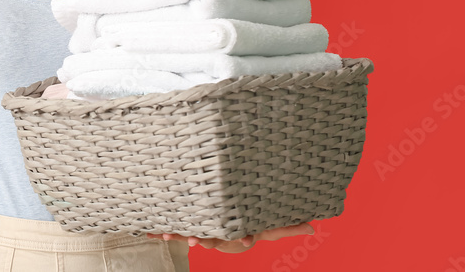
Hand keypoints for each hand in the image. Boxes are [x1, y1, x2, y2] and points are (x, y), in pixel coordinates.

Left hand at [147, 221, 315, 253]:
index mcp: (238, 233)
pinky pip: (176, 230)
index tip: (244, 239)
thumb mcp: (269, 225)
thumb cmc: (250, 224)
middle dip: (206, 240)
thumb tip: (313, 227)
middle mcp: (220, 235)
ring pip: (191, 235)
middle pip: (214, 239)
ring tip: (167, 235)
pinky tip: (151, 230)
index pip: (242, 238)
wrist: (226, 225)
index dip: (242, 239)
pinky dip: (164, 231)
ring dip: (179, 236)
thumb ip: (287, 226)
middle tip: (199, 241)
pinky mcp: (189, 226)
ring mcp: (203, 231)